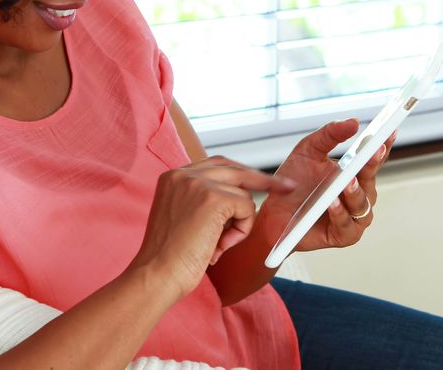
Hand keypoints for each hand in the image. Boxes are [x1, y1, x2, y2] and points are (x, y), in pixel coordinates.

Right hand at [129, 156, 295, 299]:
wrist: (156, 276)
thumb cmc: (168, 258)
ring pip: (243, 194)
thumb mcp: (182, 219)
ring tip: (215, 247)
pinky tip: (218, 248)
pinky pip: (246, 208)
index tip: (264, 180)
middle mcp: (183, 174)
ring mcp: (198, 184)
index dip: (242, 174)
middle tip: (286, 188)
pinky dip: (240, 232)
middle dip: (263, 180)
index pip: (216, 166)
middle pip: (235, 169)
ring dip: (239, 225)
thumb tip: (238, 198)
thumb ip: (203, 202)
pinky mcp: (213, 199)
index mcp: (172, 177)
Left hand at [259, 119, 394, 253]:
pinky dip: (340, 214)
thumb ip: (329, 134)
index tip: (389, 131)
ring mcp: (353, 216)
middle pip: (371, 179)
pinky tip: (331, 203)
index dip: (383, 145)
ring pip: (363, 204)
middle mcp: (358, 194)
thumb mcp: (308, 150)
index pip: (373, 158)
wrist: (273, 212)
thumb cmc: (293, 182)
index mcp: (354, 173)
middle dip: (373, 165)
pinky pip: (347, 225)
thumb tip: (353, 122)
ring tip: (346, 182)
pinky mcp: (343, 235)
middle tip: (373, 151)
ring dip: (355, 193)